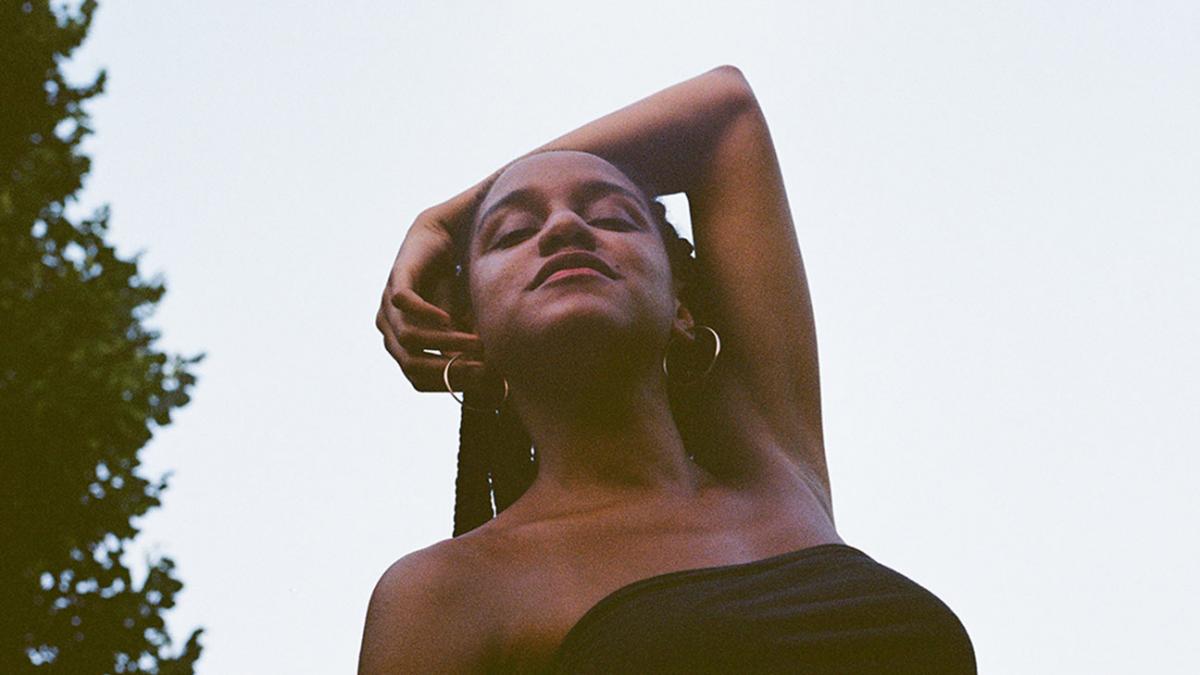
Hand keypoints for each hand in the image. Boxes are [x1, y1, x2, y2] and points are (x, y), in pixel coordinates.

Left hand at [377, 198, 486, 392]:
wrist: (444, 235)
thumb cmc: (453, 282)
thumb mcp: (462, 322)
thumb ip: (466, 348)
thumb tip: (491, 378)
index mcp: (402, 345)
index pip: (418, 379)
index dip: (448, 384)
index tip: (481, 382)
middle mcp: (390, 329)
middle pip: (411, 366)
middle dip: (449, 370)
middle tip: (483, 368)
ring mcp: (389, 305)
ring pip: (409, 338)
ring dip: (446, 343)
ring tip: (478, 342)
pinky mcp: (396, 278)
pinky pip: (404, 304)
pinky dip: (427, 314)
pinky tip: (450, 317)